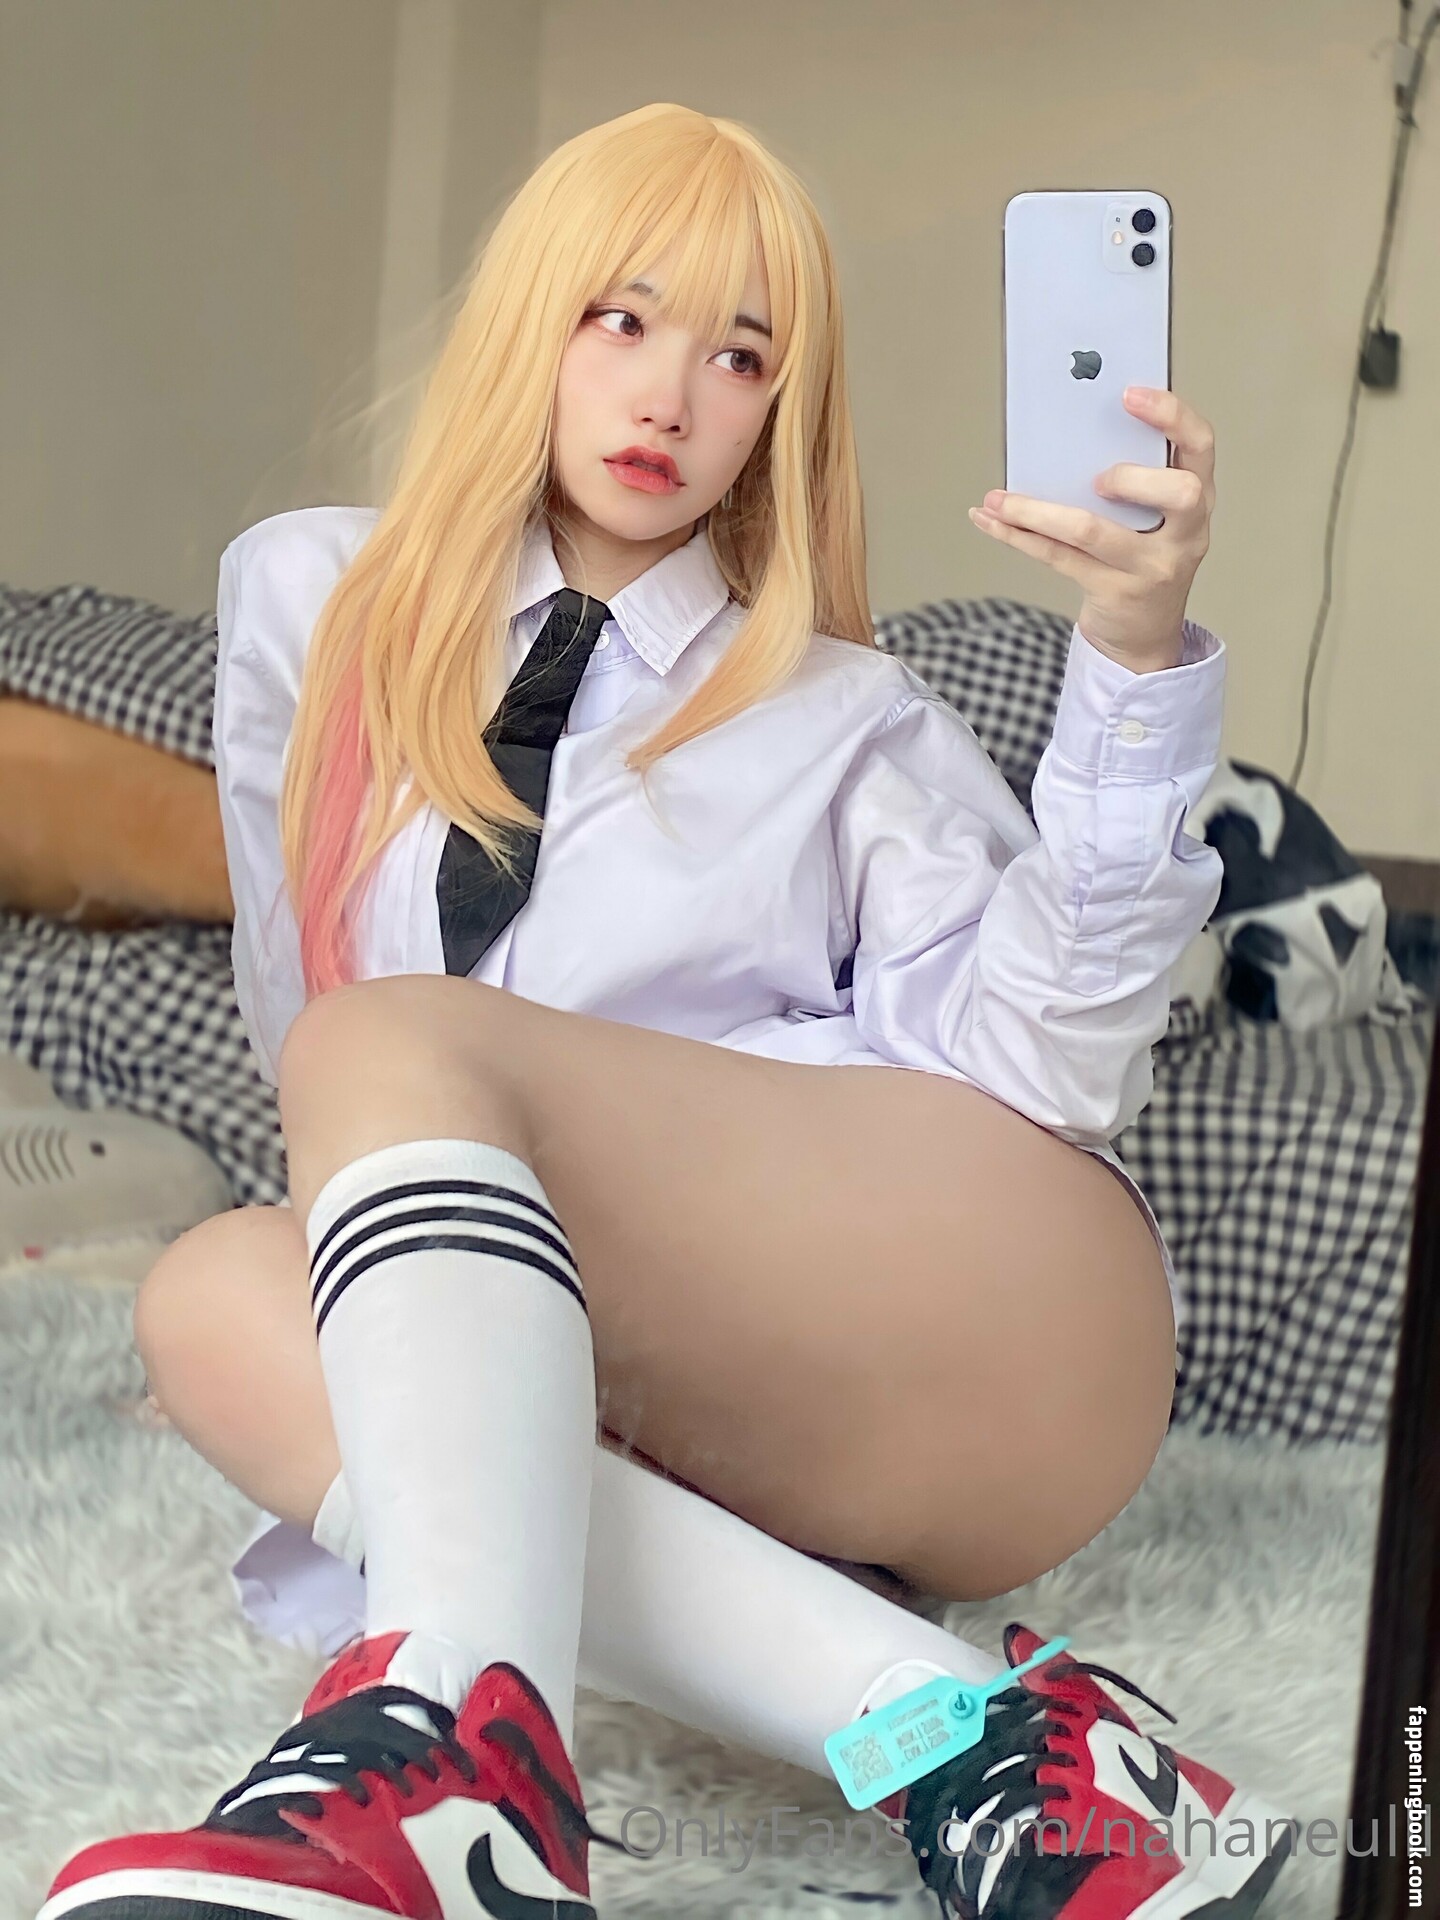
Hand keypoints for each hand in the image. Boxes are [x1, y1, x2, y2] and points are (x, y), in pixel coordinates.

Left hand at [967, 387, 1214, 672]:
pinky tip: (991, 518)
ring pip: (1094, 532)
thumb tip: (1068, 428)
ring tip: (1003, 499)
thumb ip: (1133, 474)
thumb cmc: (1144, 556)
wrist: (1144, 632)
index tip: (1130, 394)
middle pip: (1180, 494)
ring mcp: (1151, 567)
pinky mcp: (1113, 592)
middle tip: (1098, 478)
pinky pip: (1058, 558)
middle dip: (1135, 477)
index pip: (1201, 446)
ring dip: (1039, 510)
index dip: (1172, 416)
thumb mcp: (1155, 513)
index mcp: (1198, 497)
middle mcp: (1185, 533)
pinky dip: (1017, 535)